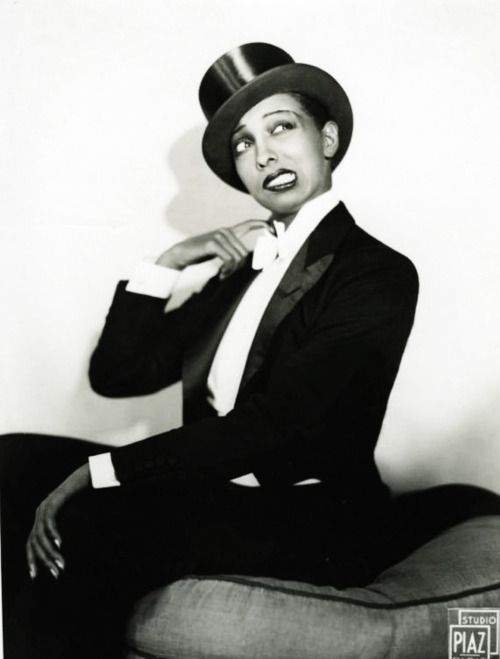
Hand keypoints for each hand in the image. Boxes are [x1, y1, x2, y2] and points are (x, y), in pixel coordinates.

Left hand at [26, 463, 89, 578]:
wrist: (85, 476)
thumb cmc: (81, 497)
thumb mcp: (72, 517)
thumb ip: (66, 529)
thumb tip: (67, 547)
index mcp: (41, 519)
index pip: (31, 543)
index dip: (31, 559)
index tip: (35, 575)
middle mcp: (39, 514)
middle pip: (35, 543)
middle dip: (44, 560)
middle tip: (56, 572)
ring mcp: (44, 507)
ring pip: (41, 535)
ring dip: (50, 551)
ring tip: (61, 563)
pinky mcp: (53, 502)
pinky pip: (50, 522)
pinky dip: (54, 534)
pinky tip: (60, 544)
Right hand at [156, 219, 271, 277]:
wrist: (181, 254)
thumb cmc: (200, 253)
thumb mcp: (218, 250)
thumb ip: (231, 250)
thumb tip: (245, 259)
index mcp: (228, 231)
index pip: (248, 224)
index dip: (262, 225)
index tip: (273, 230)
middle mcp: (225, 231)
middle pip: (244, 253)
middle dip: (238, 268)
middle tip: (227, 274)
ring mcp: (219, 236)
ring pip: (238, 258)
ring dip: (232, 271)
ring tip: (223, 275)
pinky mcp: (212, 244)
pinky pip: (229, 260)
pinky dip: (227, 270)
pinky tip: (221, 275)